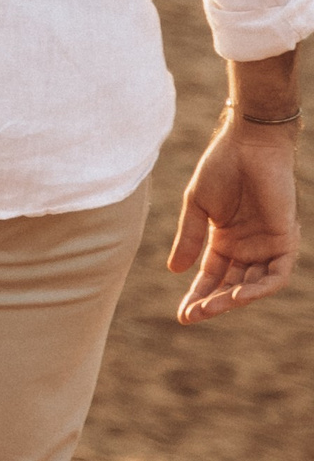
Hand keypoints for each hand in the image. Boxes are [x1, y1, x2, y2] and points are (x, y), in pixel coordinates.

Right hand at [168, 106, 298, 323]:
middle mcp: (248, 246)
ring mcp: (267, 244)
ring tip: (210, 307)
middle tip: (192, 315)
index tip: (182, 315)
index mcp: (225, 239)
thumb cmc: (221, 168)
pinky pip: (278, 274)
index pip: (211, 277)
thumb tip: (175, 272)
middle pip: (231, 285)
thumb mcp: (196, 208)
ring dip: (233, 300)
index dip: (197, 296)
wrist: (248, 145)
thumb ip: (189, 239)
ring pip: (254, 285)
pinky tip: (237, 294)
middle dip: (212, 303)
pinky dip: (260, 288)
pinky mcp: (285, 238)